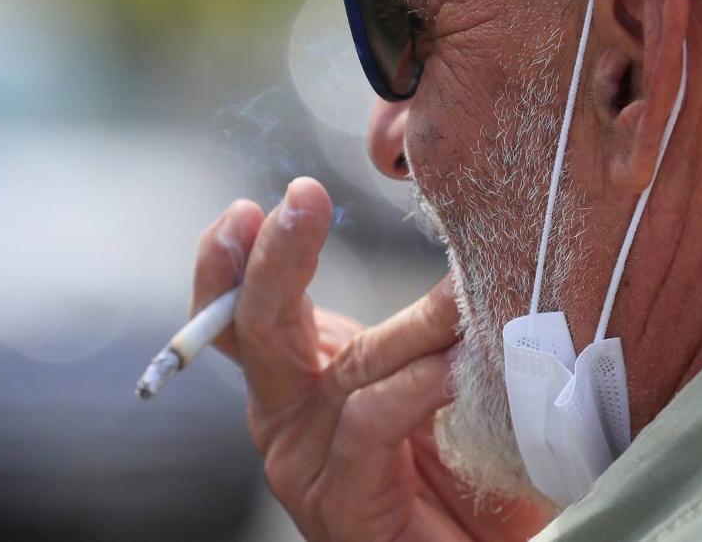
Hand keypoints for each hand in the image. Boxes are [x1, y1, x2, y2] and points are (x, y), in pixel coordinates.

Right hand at [191, 177, 551, 541]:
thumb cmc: (459, 467)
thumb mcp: (435, 374)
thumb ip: (427, 327)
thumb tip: (462, 252)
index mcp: (300, 376)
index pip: (245, 308)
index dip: (238, 258)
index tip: (253, 206)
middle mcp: (289, 414)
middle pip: (258, 326)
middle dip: (274, 258)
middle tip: (300, 199)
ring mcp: (305, 461)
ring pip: (342, 368)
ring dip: (410, 328)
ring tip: (463, 297)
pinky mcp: (337, 501)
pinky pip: (369, 423)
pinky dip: (414, 390)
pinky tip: (453, 371)